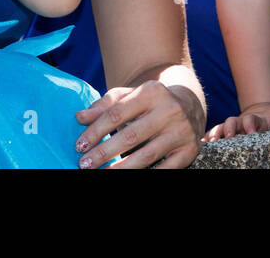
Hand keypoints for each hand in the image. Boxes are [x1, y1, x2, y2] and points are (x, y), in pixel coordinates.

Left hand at [73, 80, 200, 168]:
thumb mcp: (129, 95)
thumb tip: (79, 117)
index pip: (117, 114)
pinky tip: (127, 177)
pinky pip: (165, 169)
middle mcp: (169, 110)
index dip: (96, 131)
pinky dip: (145, 175)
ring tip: (101, 173)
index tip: (80, 146)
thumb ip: (105, 105)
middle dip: (104, 153)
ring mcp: (181, 131)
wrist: (189, 104)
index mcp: (151, 92)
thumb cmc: (150, 101)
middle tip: (85, 165)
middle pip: (130, 136)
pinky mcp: (190, 150)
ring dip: (121, 169)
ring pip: (146, 156)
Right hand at [202, 102, 269, 142]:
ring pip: (220, 128)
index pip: (251, 120)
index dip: (250, 125)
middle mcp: (240, 122)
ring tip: (210, 144)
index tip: (251, 133)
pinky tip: (202, 146)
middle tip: (228, 138)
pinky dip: (207, 138)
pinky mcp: (226, 133)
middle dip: (228, 130)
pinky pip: (214, 134)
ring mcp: (232, 127)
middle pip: (231, 122)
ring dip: (215, 135)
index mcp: (255, 119)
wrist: (264, 112)